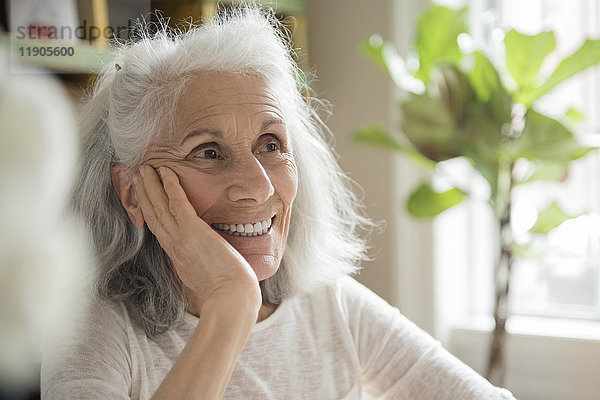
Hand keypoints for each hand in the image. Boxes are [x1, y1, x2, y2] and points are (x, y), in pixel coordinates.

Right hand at [133, 165, 260, 315]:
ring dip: (151, 186)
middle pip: (153, 215)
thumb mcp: (208, 280)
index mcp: (178, 257)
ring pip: (160, 207)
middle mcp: (174, 246)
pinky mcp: (193, 231)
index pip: (159, 229)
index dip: (150, 212)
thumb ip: (203, 270)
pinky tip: (165, 171)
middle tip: (136, 177)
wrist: (230, 301)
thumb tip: (210, 268)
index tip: (144, 199)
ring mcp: (181, 238)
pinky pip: (178, 203)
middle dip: (144, 195)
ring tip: (143, 169)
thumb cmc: (227, 295)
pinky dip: (170, 186)